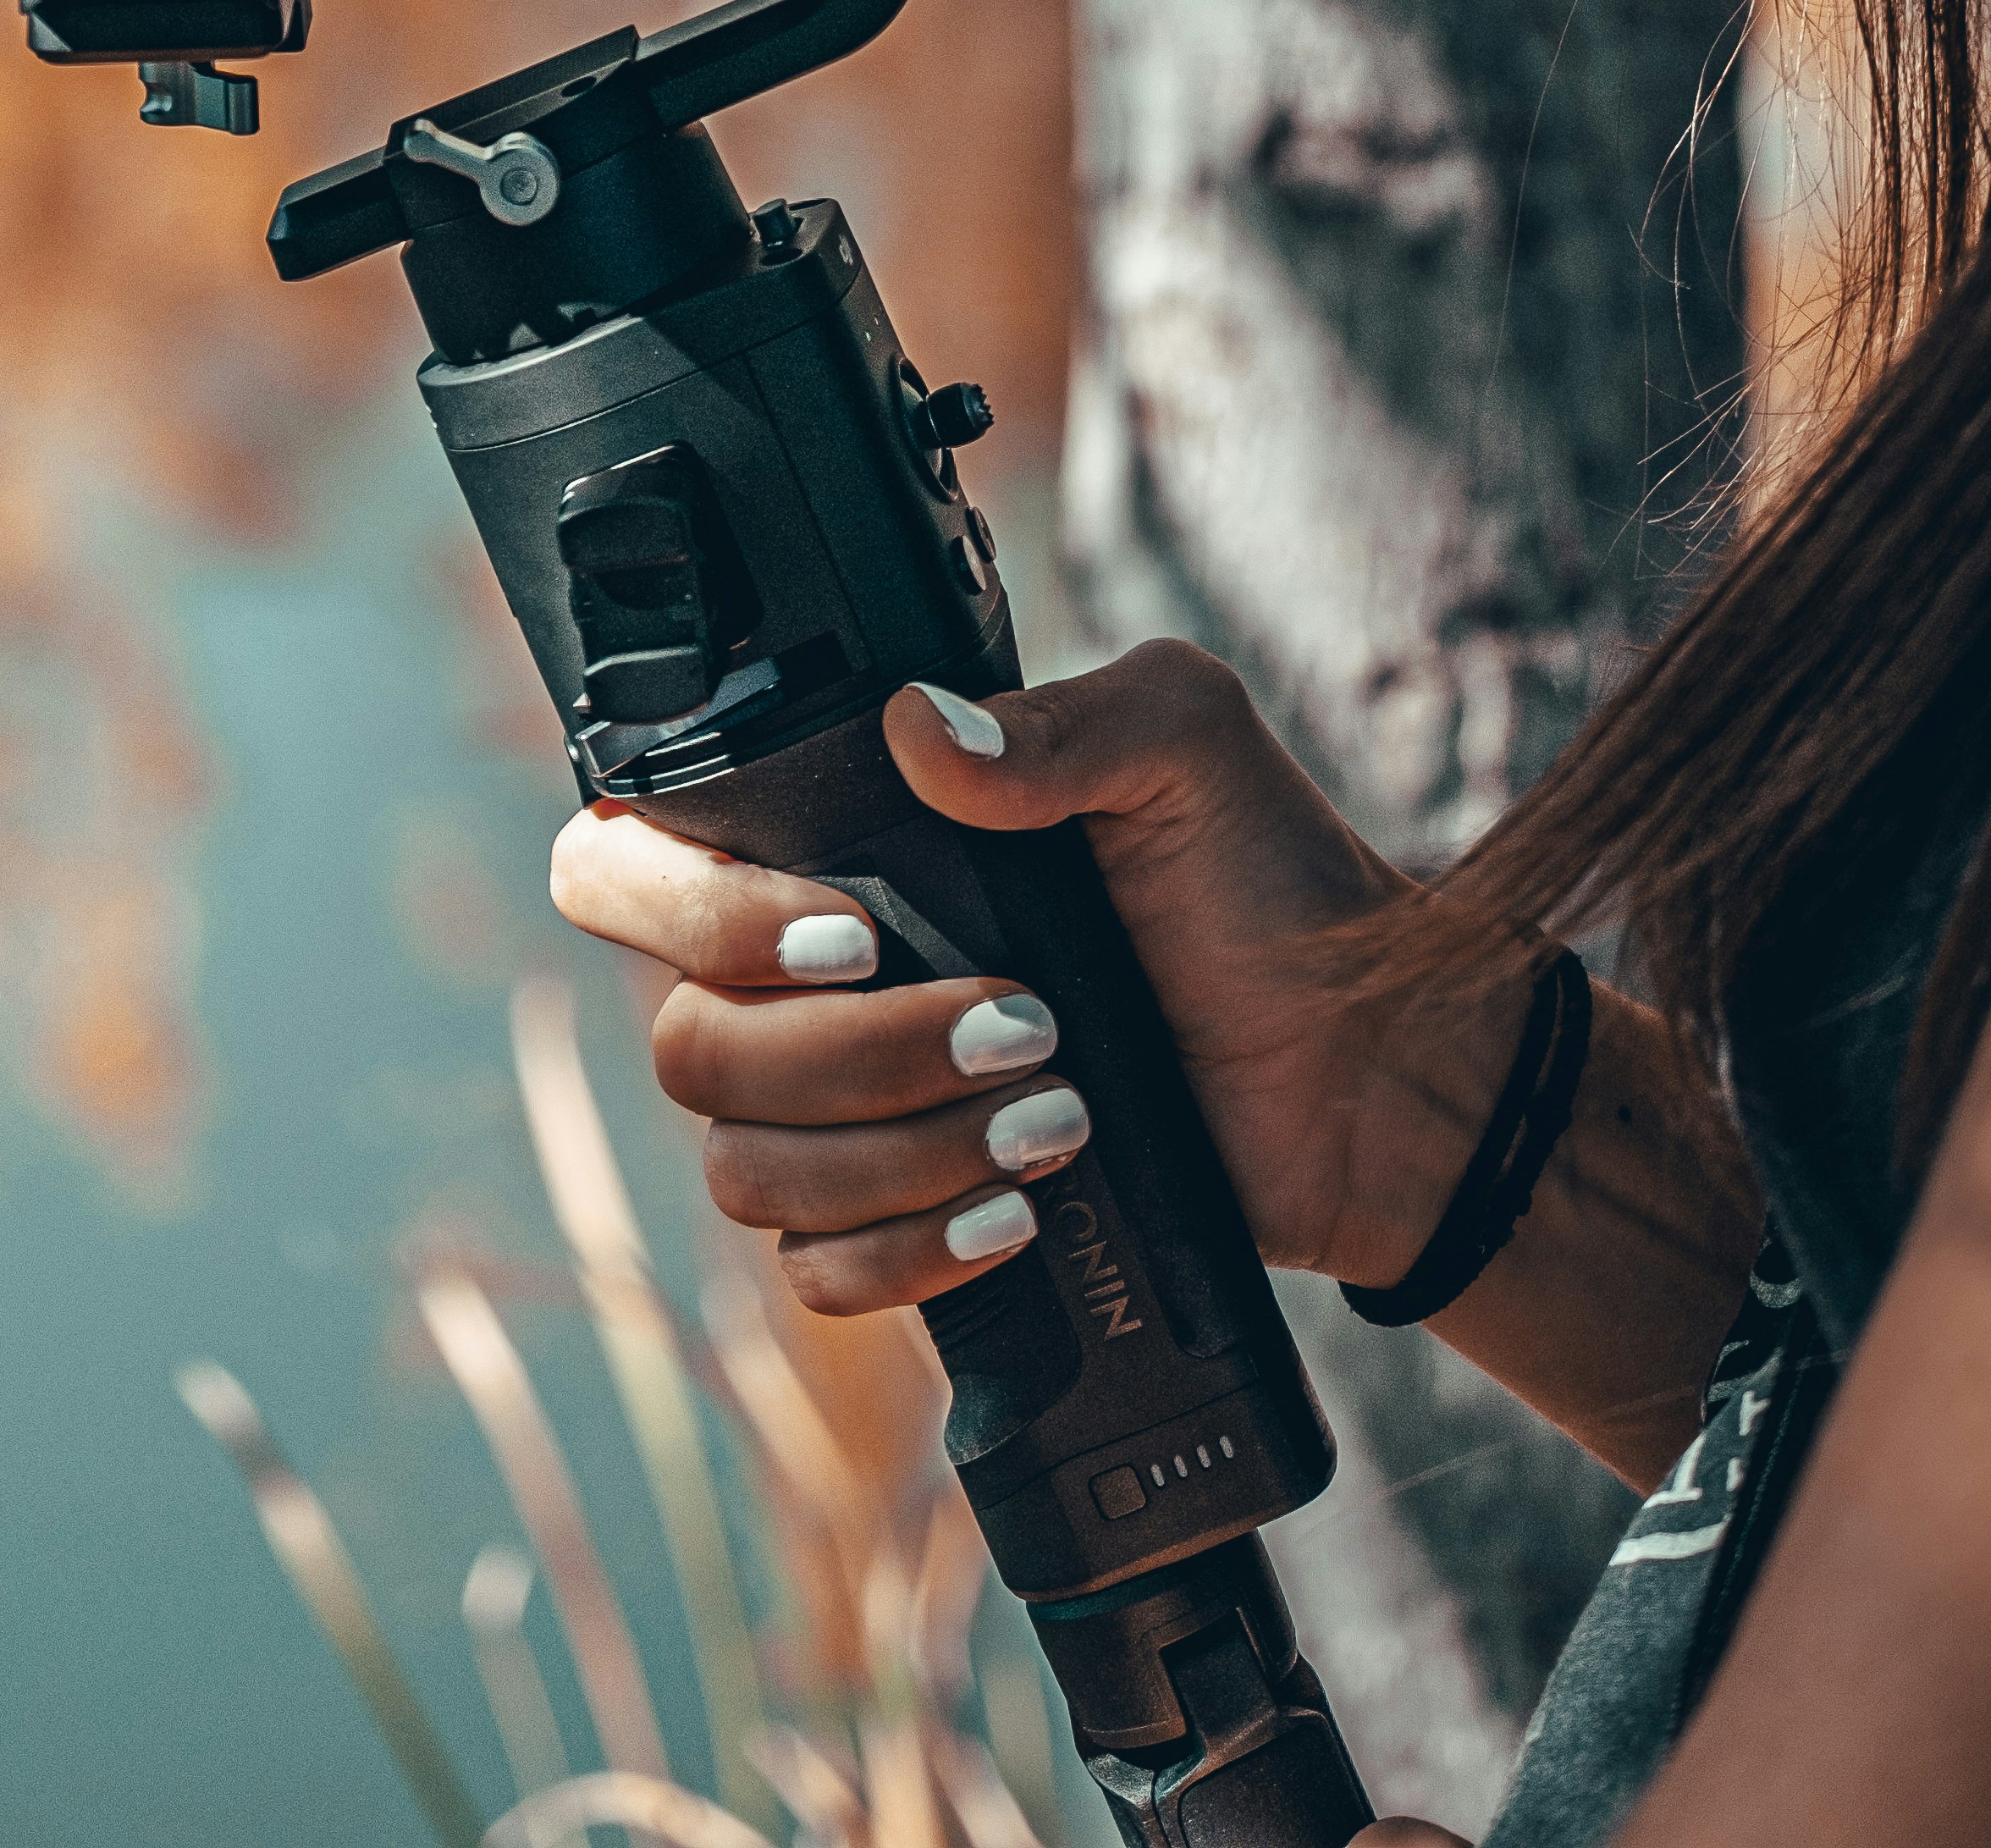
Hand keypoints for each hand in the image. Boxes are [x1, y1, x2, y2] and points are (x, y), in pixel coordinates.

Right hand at [547, 639, 1511, 1321]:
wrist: (1364, 1073)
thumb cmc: (1269, 888)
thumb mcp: (1184, 748)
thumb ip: (1058, 720)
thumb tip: (918, 728)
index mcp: (837, 842)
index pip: (626, 865)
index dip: (694, 910)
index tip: (851, 932)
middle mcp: (812, 974)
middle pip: (687, 1042)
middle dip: (847, 1054)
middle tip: (1019, 1024)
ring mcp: (848, 1107)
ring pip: (742, 1165)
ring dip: (896, 1152)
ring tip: (1058, 1117)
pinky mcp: (901, 1222)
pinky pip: (812, 1270)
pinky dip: (902, 1254)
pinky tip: (1011, 1217)